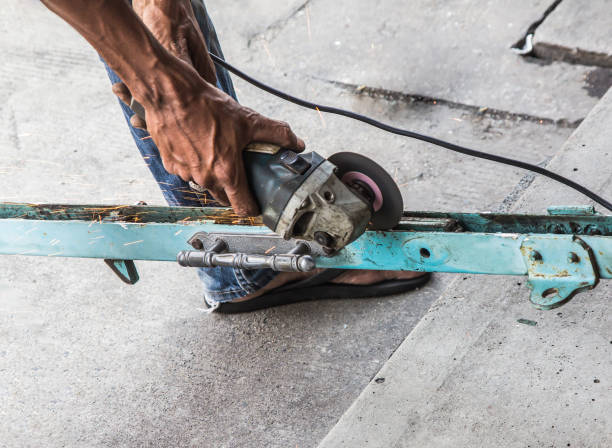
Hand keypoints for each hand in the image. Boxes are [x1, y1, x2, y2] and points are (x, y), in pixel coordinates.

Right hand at [112, 0, 304, 214]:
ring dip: (213, 175)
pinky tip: (198, 146)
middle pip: (224, 197)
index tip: (257, 203)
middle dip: (234, 190)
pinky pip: (187, 172)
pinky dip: (195, 164)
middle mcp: (205, 177)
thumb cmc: (206, 105)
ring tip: (218, 152)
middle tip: (241, 173)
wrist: (170, 92)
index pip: (243, 207)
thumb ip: (276, 133)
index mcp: (226, 171)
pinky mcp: (170, 164)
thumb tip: (297, 143)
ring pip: (205, 183)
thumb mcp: (248, 119)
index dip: (253, 208)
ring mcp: (185, 172)